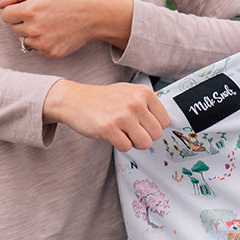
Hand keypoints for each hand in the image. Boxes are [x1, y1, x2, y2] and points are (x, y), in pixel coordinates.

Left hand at [0, 0, 132, 58]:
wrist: (94, 14)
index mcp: (31, 10)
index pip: (5, 15)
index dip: (15, 9)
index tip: (29, 6)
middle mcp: (35, 29)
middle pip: (13, 28)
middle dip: (22, 20)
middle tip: (42, 13)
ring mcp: (43, 43)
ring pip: (23, 40)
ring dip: (30, 32)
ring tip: (49, 23)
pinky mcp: (51, 53)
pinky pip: (35, 49)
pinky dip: (41, 42)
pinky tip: (54, 32)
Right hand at [43, 80, 169, 151]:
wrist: (74, 99)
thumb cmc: (103, 98)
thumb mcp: (129, 92)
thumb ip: (147, 104)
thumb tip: (165, 122)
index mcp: (144, 93)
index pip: (165, 121)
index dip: (154, 127)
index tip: (143, 124)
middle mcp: (135, 103)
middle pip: (156, 135)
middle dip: (144, 136)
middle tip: (130, 130)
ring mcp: (122, 116)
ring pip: (144, 143)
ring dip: (133, 142)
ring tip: (122, 132)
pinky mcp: (109, 128)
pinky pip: (126, 147)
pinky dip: (120, 144)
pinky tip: (111, 133)